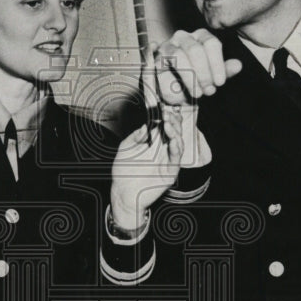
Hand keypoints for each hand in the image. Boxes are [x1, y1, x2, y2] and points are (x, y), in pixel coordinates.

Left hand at [110, 105, 197, 230]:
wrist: (122, 192)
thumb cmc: (123, 171)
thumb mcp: (126, 148)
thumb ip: (136, 137)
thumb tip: (146, 125)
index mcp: (154, 143)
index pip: (164, 127)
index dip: (167, 117)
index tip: (164, 108)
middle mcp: (163, 150)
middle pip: (174, 133)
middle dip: (173, 122)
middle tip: (168, 113)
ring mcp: (167, 161)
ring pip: (177, 144)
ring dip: (175, 133)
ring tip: (169, 124)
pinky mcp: (170, 172)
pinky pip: (175, 159)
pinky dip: (176, 149)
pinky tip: (173, 141)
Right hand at [154, 29, 242, 104]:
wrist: (178, 94)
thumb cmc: (197, 81)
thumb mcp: (214, 78)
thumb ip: (225, 71)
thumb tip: (238, 65)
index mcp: (201, 37)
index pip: (211, 43)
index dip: (217, 64)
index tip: (220, 82)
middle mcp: (184, 37)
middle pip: (196, 49)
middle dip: (204, 73)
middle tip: (209, 90)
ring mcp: (168, 46)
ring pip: (179, 56)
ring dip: (190, 77)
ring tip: (197, 93)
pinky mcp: (156, 58)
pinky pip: (161, 64)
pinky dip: (170, 76)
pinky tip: (176, 86)